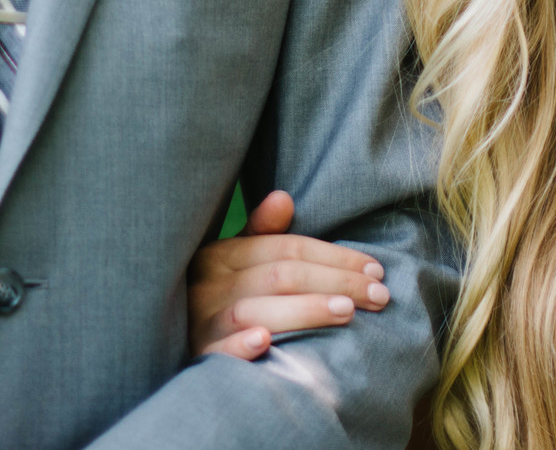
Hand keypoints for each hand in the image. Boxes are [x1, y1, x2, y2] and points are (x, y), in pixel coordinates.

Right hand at [187, 190, 391, 360]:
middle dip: (335, 283)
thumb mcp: (234, 264)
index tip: (375, 270)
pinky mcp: (198, 359)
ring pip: (254, 311)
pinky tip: (264, 343)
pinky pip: (218, 351)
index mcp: (220, 256)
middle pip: (280, 277)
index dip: (333, 257)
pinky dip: (239, 345)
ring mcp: (201, 323)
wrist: (176, 347)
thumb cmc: (218, 303)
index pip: (286, 250)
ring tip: (347, 312)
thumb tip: (283, 197)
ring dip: (303, 310)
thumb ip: (260, 234)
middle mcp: (208, 286)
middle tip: (379, 295)